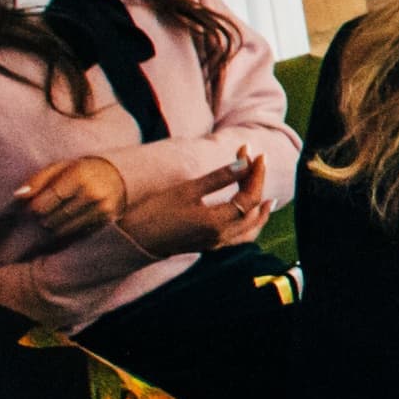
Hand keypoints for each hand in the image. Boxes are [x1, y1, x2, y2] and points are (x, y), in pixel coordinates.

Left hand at [13, 155, 127, 235]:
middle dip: (43, 219)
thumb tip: (18, 196)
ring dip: (54, 227)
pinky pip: (78, 234)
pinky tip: (68, 223)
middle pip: (52, 219)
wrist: (118, 176)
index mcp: (78, 176)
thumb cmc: (80, 171)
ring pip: (63, 230)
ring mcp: (102, 209)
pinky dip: (68, 231)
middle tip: (43, 214)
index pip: (43, 203)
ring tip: (54, 218)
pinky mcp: (107, 221)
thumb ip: (37, 180)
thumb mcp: (59, 167)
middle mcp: (92, 193)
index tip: (31, 208)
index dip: (32, 209)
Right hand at [118, 148, 269, 256]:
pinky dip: (249, 226)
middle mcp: (221, 237)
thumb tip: (245, 163)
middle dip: (257, 184)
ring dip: (260, 212)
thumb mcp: (187, 191)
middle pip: (252, 211)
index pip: (249, 197)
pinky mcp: (207, 246)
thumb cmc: (154, 213)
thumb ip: (218, 178)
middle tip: (256, 162)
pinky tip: (246, 217)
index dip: (256, 174)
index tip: (255, 153)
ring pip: (249, 230)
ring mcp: (215, 244)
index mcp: (217, 223)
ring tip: (267, 198)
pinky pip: (238, 239)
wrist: (131, 241)